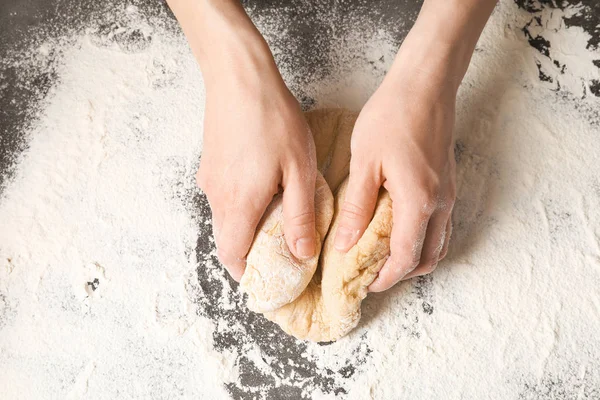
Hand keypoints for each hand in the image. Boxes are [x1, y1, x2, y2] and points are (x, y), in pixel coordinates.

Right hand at [198, 72, 317, 280]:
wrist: (238, 76)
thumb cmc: (273, 119)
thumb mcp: (299, 170)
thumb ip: (300, 215)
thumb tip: (302, 254)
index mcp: (238, 204)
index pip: (232, 257)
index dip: (249, 274)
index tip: (270, 277)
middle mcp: (217, 196)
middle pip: (228, 239)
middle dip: (252, 251)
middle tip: (282, 248)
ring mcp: (210, 178)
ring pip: (226, 216)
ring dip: (248, 224)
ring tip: (279, 213)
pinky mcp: (210, 162)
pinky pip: (224, 194)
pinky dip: (242, 203)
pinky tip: (265, 184)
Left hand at [334, 48, 456, 291]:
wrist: (425, 85)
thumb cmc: (392, 117)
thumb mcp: (365, 163)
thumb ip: (356, 208)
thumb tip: (343, 243)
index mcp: (418, 203)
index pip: (405, 258)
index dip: (385, 278)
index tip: (363, 283)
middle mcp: (441, 204)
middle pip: (428, 258)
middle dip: (401, 272)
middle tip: (371, 271)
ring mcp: (449, 194)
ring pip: (438, 244)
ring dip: (413, 257)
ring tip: (382, 254)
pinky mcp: (448, 183)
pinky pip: (441, 225)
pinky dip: (422, 238)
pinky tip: (397, 228)